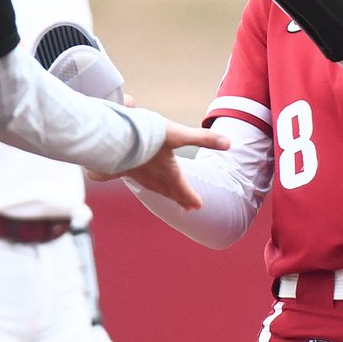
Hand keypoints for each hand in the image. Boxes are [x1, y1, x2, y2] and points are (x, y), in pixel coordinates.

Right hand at [89, 120, 228, 210]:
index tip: (199, 206)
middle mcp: (153, 177)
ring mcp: (136, 174)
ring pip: (151, 186)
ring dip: (161, 192)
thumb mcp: (178, 134)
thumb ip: (204, 138)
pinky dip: (138, 181)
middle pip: (168, 191)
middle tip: (187, 207)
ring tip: (166, 195)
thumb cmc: (146, 136)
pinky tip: (134, 179)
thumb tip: (229, 143)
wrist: (112, 138)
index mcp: (168, 172)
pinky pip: (132, 179)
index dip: (192, 198)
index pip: (183, 189)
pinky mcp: (121, 168)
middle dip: (179, 198)